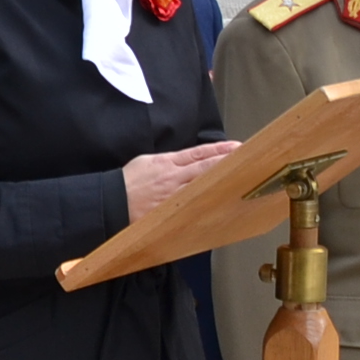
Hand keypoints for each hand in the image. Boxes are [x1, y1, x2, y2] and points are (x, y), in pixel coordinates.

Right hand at [125, 140, 242, 220]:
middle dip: (226, 163)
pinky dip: (207, 204)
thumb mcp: (148, 162)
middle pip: (205, 168)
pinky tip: (221, 203)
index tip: (237, 147)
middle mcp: (173, 178)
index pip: (198, 154)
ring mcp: (173, 196)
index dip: (219, 150)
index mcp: (167, 162)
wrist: (111, 202)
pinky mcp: (171, 212)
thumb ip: (170, 161)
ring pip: (202, 187)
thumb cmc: (128, 181)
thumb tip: (189, 161)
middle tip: (248, 159)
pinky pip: (193, 206)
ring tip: (240, 178)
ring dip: (221, 182)